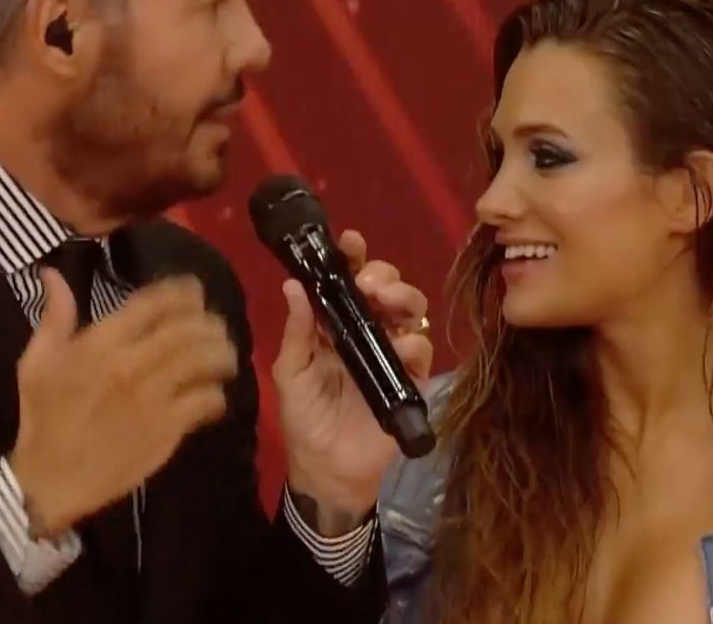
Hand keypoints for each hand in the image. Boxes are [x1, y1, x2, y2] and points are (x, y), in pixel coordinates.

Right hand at [9, 269, 236, 536]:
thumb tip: (53, 273)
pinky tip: (216, 393)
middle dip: (208, 320)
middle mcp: (131, 365)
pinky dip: (217, 394)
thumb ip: (54, 316)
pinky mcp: (167, 430)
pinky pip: (206, 402)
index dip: (182, 291)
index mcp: (101, 344)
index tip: (194, 291)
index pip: (154, 303)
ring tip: (226, 354)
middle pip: (187, 328)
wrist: (50, 480)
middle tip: (215, 324)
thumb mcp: (37, 362)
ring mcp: (153, 398)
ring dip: (221, 353)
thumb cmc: (44, 418)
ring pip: (203, 361)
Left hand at [273, 230, 432, 530]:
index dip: (351, 258)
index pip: (346, 282)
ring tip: (386, 301)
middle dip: (382, 275)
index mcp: (334, 324)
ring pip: (410, 310)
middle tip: (368, 283)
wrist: (328, 469)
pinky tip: (400, 346)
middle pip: (386, 287)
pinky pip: (421, 348)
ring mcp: (392, 352)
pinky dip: (414, 342)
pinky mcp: (412, 377)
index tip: (349, 242)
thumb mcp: (291, 373)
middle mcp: (366, 331)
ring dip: (403, 296)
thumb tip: (292, 285)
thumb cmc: (305, 418)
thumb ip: (297, 331)